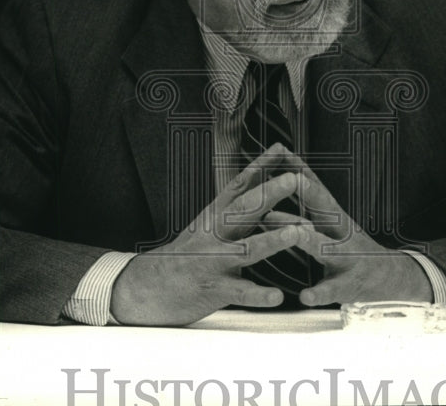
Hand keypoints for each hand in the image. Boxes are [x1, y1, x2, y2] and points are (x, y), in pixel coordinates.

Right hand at [110, 144, 312, 325]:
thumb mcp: (209, 223)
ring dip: (272, 240)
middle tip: (294, 180)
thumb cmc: (189, 252)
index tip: (281, 149)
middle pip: (243, 210)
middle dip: (269, 194)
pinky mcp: (213, 290)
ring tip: (297, 233)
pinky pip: (239, 293)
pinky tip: (278, 295)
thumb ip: (236, 205)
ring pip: (246, 250)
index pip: (239, 185)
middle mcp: (214, 234)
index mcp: (215, 215)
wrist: (149, 287)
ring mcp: (213, 261)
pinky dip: (259, 295)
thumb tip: (260, 178)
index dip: (260, 166)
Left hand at [267, 160, 433, 306]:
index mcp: (333, 217)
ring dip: (310, 239)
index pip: (314, 187)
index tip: (281, 150)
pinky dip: (318, 292)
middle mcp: (341, 232)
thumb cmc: (348, 248)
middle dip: (309, 193)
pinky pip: (332, 289)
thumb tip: (273, 193)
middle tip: (291, 179)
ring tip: (295, 234)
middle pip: (325, 209)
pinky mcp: (348, 285)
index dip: (298, 168)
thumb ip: (301, 213)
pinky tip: (305, 295)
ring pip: (327, 247)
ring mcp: (347, 257)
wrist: (390, 278)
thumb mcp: (329, 227)